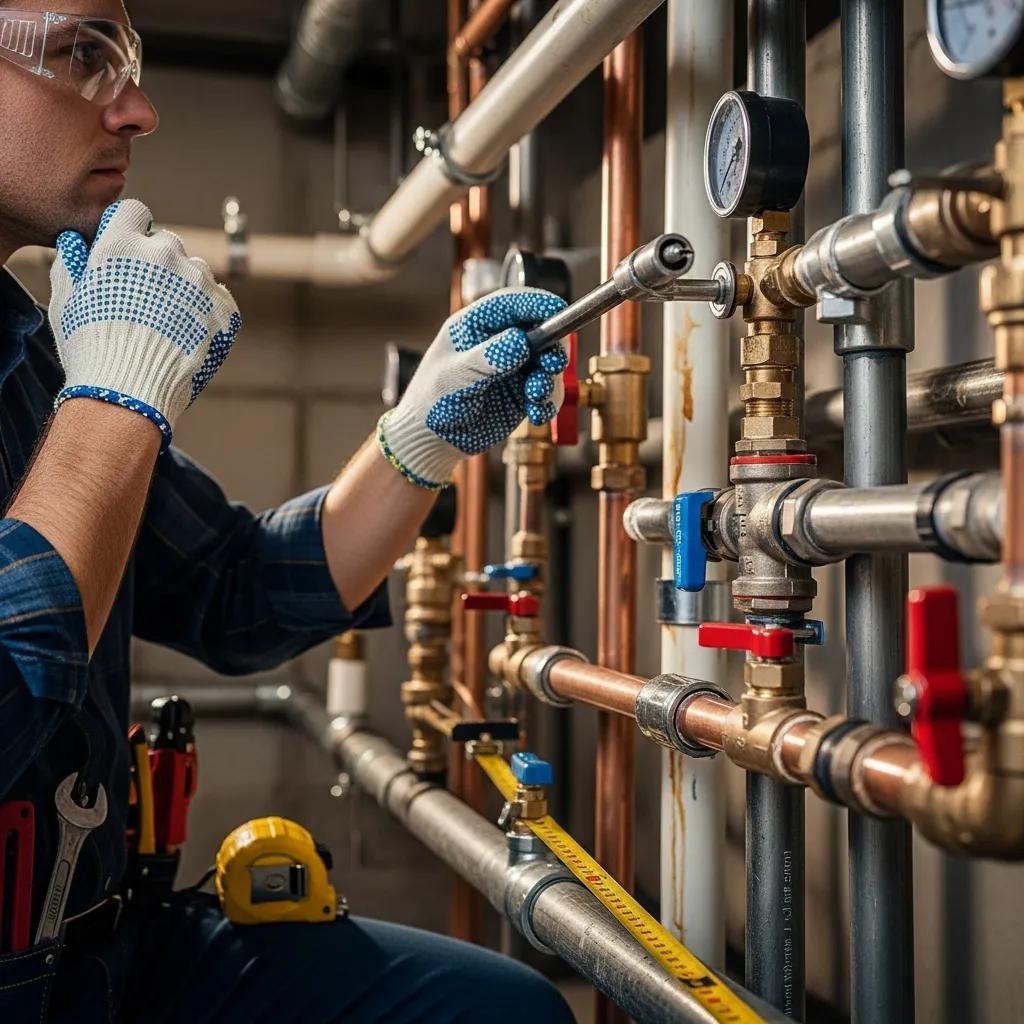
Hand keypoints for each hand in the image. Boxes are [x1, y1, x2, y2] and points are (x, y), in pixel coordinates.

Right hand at [49, 199, 241, 449]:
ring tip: (168, 324)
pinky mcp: (224, 309)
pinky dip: (208, 312)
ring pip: (196, 271)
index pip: (135, 212)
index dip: (130, 232)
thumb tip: (78, 245)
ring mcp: (200, 281)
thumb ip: (74, 262)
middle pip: (167, 243)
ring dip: (186, 288)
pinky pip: (219, 299)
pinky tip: (189, 334)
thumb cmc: (92, 348)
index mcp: (124, 243)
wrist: (129, 393)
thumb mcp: (68, 299)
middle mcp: (167, 253)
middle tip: (146, 300)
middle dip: (158, 263)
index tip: (128, 253)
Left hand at [377, 288, 567, 490]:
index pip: (511, 304)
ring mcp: (513, 368)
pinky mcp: (522, 394)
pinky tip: (536, 413)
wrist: (432, 441)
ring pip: (547, 364)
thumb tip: (520, 341)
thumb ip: (487, 359)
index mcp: (475, 325)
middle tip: (552, 364)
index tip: (557, 310)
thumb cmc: (432, 402)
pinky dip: (547, 403)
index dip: (537, 304)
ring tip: (536, 397)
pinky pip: (547, 393)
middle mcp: (498, 342)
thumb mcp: (455, 377)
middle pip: (540, 331)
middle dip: (552, 347)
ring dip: (549, 380)